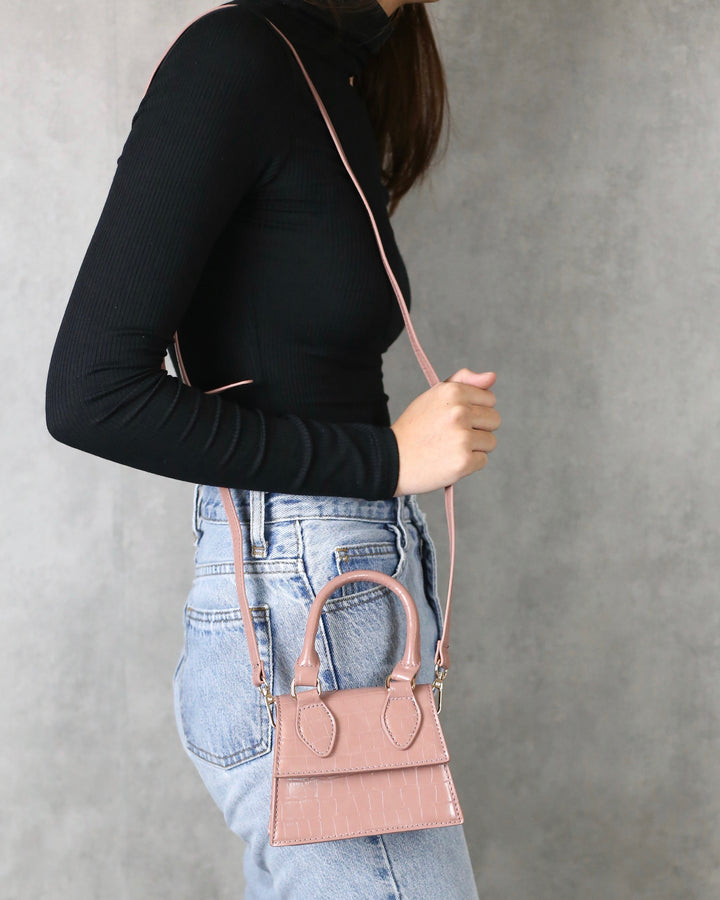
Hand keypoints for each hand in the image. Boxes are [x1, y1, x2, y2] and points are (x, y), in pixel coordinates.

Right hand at [390, 369, 499, 495]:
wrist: (390, 458)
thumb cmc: (414, 427)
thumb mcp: (434, 395)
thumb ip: (463, 381)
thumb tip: (492, 376)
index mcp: (453, 392)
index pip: (489, 399)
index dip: (475, 410)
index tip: (457, 418)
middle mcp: (459, 412)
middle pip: (494, 420)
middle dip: (478, 428)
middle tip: (453, 435)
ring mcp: (462, 437)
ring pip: (490, 442)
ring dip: (475, 447)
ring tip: (450, 448)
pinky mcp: (464, 461)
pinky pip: (482, 460)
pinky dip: (468, 464)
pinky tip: (449, 461)